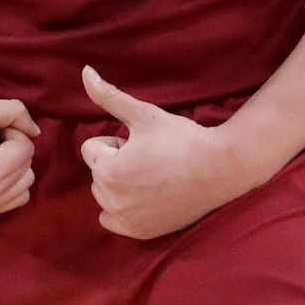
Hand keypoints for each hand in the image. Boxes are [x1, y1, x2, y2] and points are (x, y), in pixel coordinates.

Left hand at [79, 66, 238, 238]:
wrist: (220, 169)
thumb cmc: (181, 139)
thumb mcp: (143, 114)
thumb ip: (109, 96)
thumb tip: (85, 72)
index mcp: (109, 172)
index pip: (91, 149)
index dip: (116, 142)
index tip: (142, 145)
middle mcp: (113, 201)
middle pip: (97, 173)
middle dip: (117, 164)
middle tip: (150, 160)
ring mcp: (127, 221)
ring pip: (105, 195)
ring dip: (120, 185)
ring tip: (153, 176)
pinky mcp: (140, 233)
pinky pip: (113, 220)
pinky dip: (125, 208)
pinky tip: (150, 196)